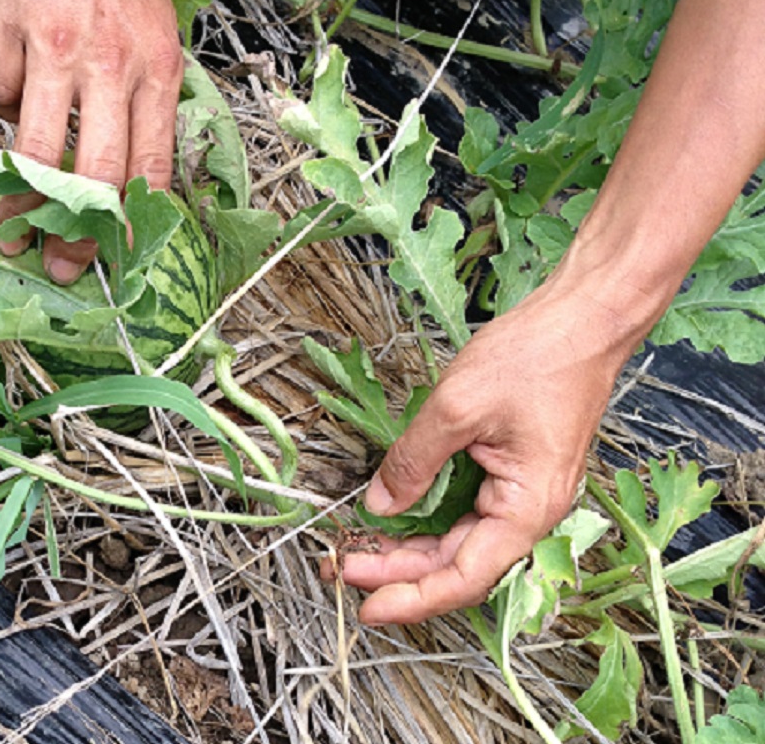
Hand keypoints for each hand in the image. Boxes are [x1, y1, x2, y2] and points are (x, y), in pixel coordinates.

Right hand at [0, 0, 182, 283]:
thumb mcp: (156, 25)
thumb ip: (143, 95)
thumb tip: (123, 168)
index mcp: (158, 66)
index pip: (152, 167)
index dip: (134, 224)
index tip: (121, 256)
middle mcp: (113, 62)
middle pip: (96, 175)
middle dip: (79, 235)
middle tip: (63, 265)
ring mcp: (57, 48)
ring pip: (36, 151)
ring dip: (22, 200)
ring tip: (14, 227)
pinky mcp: (7, 32)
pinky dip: (1, 108)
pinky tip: (10, 95)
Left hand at [321, 269, 645, 623]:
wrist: (582, 319)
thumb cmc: (540, 356)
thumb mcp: (457, 406)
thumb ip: (413, 460)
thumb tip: (378, 504)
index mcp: (528, 508)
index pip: (465, 577)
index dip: (413, 597)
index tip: (369, 606)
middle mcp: (529, 510)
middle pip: (456, 563)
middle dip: (397, 570)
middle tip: (342, 566)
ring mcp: (520, 492)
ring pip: (457, 539)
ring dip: (408, 546)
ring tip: (357, 544)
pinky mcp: (510, 471)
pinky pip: (464, 509)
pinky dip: (426, 515)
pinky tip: (392, 512)